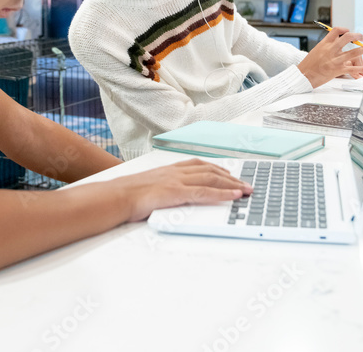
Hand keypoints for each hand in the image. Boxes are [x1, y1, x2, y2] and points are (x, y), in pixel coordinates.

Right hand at [115, 159, 251, 221]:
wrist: (116, 196)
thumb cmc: (127, 195)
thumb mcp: (148, 187)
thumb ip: (162, 189)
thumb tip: (168, 197)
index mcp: (169, 169)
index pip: (198, 164)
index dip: (217, 168)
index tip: (229, 173)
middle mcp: (176, 171)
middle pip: (210, 170)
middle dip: (231, 177)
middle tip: (246, 184)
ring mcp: (177, 181)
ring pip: (211, 178)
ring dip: (232, 184)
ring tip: (247, 190)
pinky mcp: (176, 192)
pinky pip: (204, 192)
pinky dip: (222, 193)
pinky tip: (235, 196)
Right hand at [297, 26, 362, 87]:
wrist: (303, 76)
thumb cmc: (308, 65)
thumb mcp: (316, 51)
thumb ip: (326, 47)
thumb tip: (335, 43)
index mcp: (324, 44)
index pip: (337, 31)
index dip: (345, 29)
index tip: (349, 32)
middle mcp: (331, 50)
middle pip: (348, 37)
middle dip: (358, 36)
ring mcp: (335, 60)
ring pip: (355, 52)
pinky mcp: (338, 70)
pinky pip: (354, 68)